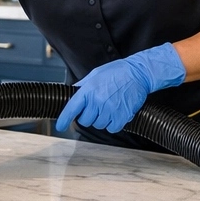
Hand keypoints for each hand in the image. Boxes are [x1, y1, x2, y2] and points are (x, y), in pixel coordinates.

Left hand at [56, 44, 184, 133]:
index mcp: (88, 89)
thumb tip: (72, 93)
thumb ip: (83, 86)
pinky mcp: (122, 116)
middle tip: (98, 107)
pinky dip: (114, 123)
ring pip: (99, 125)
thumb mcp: (96, 74)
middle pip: (85, 121)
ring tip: (110, 106)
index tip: (60, 126)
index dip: (64, 119)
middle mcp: (97, 100)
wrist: (139, 73)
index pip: (71, 108)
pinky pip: (112, 128)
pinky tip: (118, 112)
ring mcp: (110, 109)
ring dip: (103, 119)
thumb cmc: (118, 72)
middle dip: (89, 116)